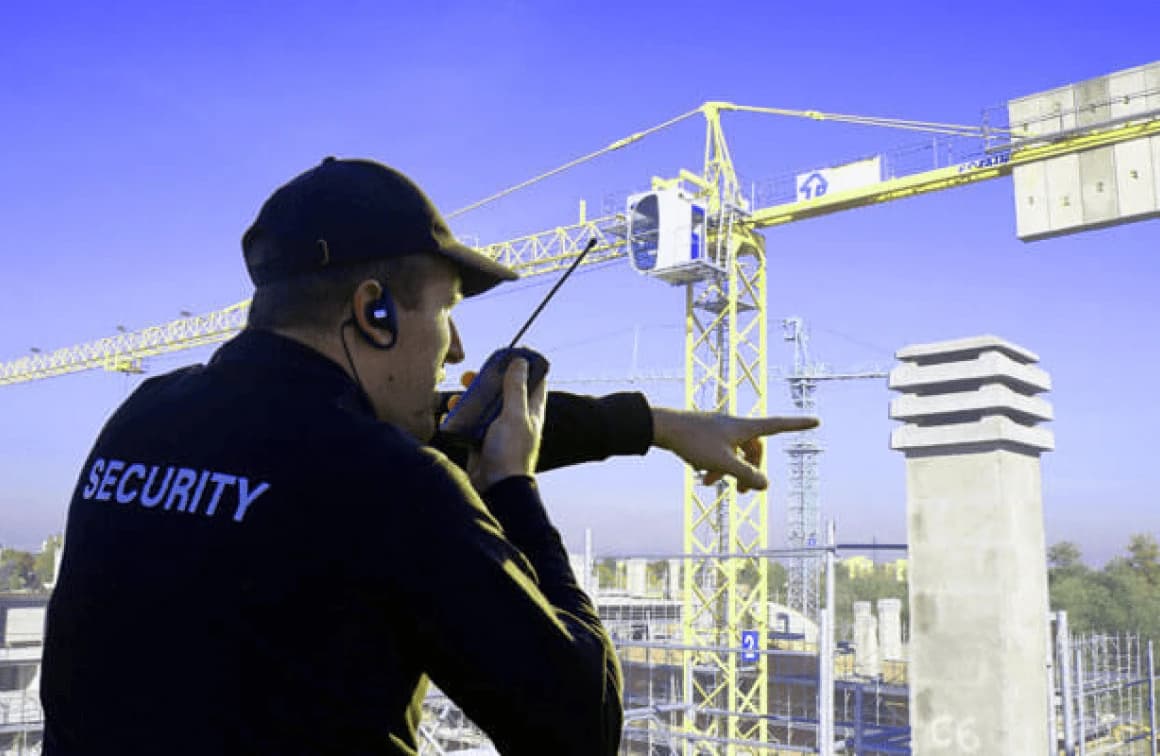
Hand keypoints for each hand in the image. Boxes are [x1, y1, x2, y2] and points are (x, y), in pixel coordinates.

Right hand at [465, 359, 548, 491]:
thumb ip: (516, 388)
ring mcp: (498, 428)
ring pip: (484, 404)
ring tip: (458, 393)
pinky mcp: (481, 439)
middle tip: (473, 373)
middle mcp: (516, 417)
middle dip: (489, 379)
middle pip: (503, 390)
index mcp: (531, 410)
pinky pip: (470, 421)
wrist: (494, 486)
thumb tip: (521, 361)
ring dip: (471, 396)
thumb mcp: (514, 415)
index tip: (512, 352)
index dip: (525, 365)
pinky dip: (461, 414)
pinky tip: (450, 411)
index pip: (534, 381)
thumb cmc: (509, 452)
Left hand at [651, 408, 818, 491]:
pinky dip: (714, 465)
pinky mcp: (706, 434)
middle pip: (754, 449)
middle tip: (743, 494)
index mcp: (744, 427)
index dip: (797, 425)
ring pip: (734, 452)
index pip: (778, 426)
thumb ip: (746, 476)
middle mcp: (734, 425)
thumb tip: (765, 485)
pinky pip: (719, 451)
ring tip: (709, 483)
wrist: (661, 427)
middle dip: (749, 471)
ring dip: (727, 470)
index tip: (816, 421)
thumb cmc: (693, 442)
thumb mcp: (723, 463)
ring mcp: (720, 429)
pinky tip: (700, 475)